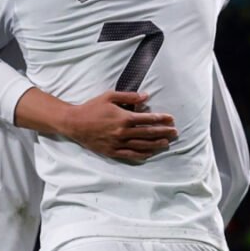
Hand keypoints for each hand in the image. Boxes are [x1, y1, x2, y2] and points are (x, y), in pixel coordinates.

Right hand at [63, 91, 177, 160]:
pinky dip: (141, 154)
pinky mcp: (112, 151)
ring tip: (166, 143)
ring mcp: (117, 143)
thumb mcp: (109, 96)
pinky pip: (130, 154)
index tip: (171, 119)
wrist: (74, 123)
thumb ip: (129, 96)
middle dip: (163, 132)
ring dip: (156, 144)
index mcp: (124, 117)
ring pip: (142, 145)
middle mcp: (123, 132)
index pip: (148, 119)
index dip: (161, 119)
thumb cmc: (92, 107)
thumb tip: (146, 96)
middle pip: (148, 133)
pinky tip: (149, 153)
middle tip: (175, 133)